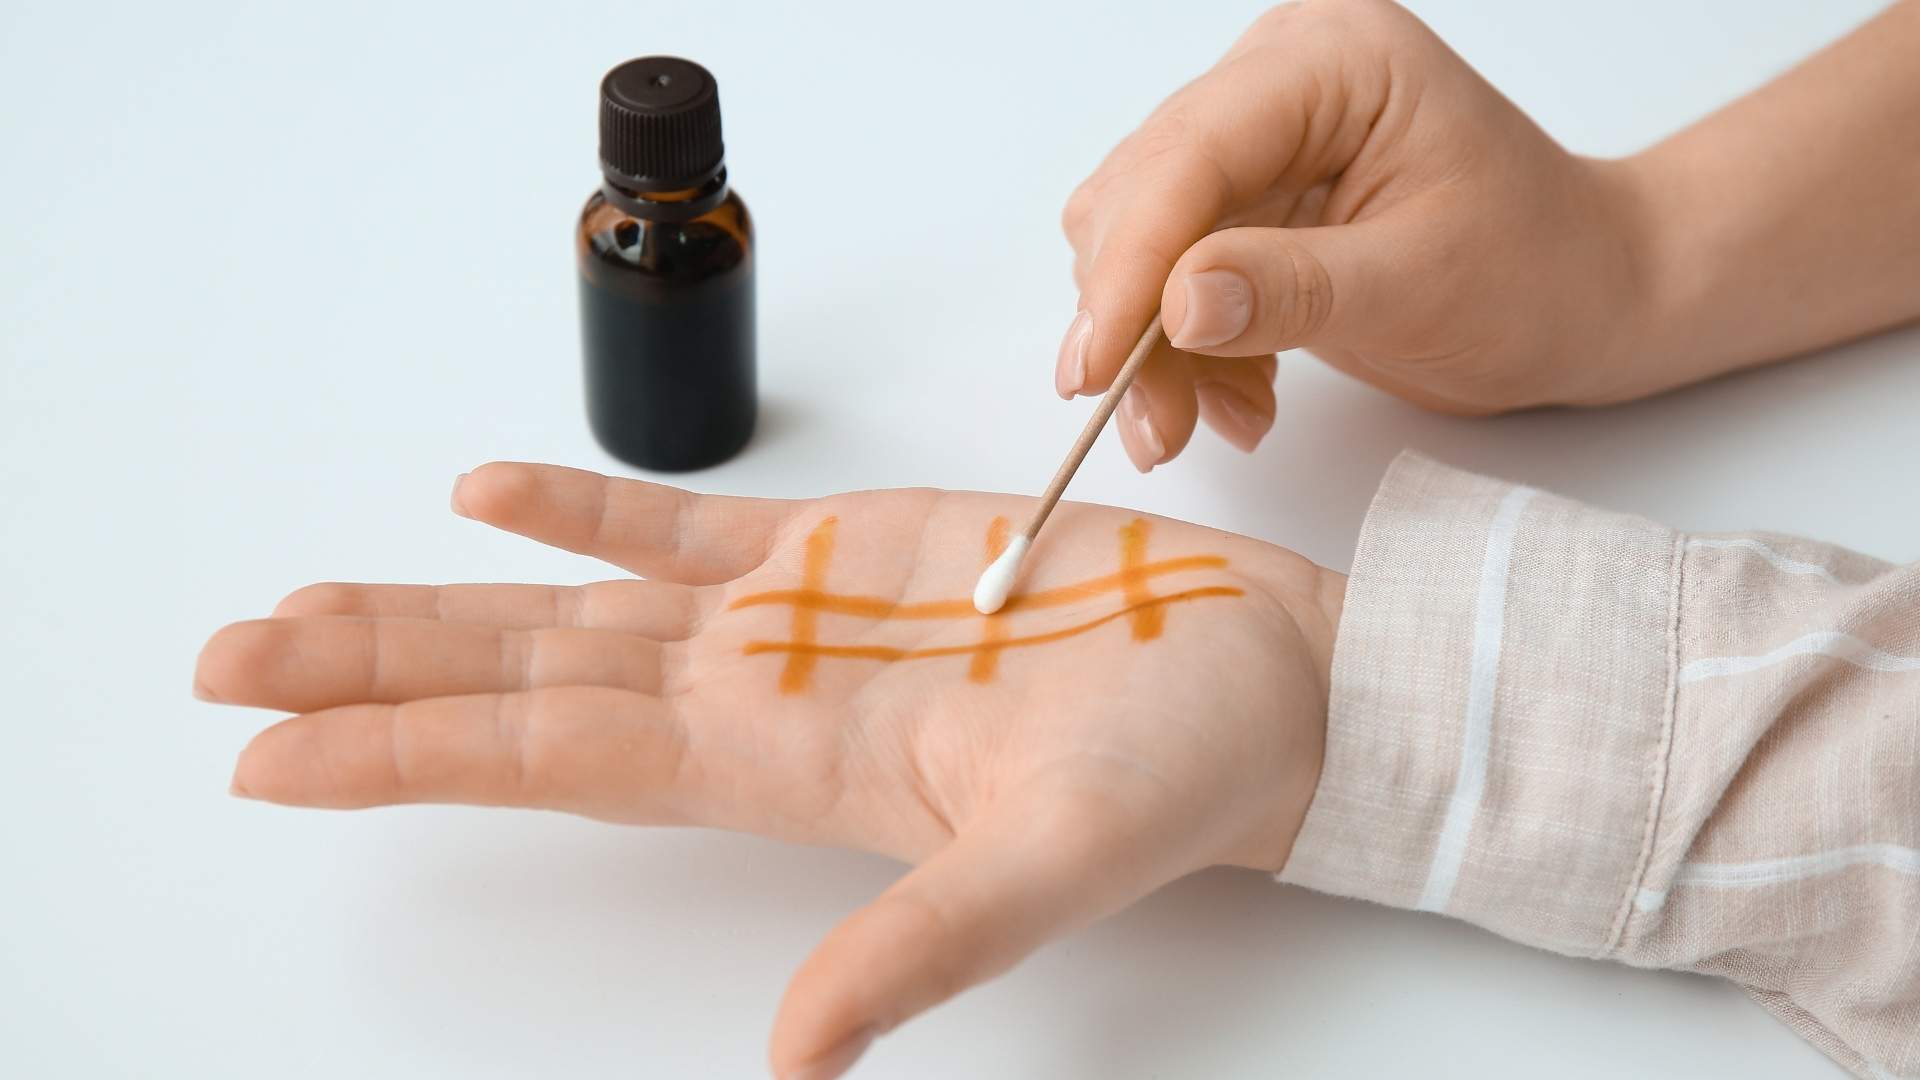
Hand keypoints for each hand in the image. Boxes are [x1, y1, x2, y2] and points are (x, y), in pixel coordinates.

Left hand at [194, 462, 1343, 1078]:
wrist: (1260, 679)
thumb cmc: (1181, 767)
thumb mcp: (1056, 860)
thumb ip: (923, 947)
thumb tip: (802, 1056)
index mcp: (782, 763)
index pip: (556, 755)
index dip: (412, 751)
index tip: (273, 757)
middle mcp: (756, 693)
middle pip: (524, 681)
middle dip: (375, 673)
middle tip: (226, 664)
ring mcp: (789, 618)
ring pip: (575, 604)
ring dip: (440, 598)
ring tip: (307, 599)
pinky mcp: (842, 548)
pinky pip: (683, 528)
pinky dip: (583, 512)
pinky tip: (490, 495)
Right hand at [1058, 0, 1666, 468]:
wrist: (1587, 296)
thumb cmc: (1541, 272)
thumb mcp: (1420, 285)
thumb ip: (1291, 290)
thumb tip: (1175, 306)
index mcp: (1333, 62)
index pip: (1191, 153)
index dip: (1132, 264)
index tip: (1096, 367)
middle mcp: (1278, 83)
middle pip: (1144, 197)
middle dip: (1133, 320)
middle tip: (1151, 428)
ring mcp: (1257, 142)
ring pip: (1138, 245)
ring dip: (1152, 349)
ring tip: (1202, 423)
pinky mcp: (1247, 203)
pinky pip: (1168, 280)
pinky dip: (1183, 355)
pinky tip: (1237, 402)